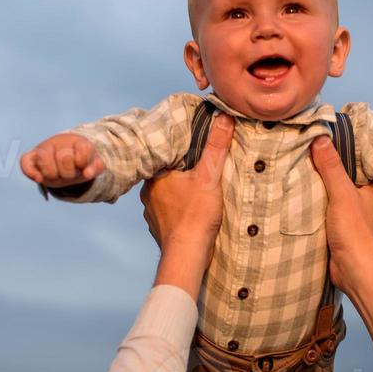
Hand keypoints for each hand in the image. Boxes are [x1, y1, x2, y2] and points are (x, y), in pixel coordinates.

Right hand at [20, 133, 105, 188]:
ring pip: (45, 159)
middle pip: (64, 159)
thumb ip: (96, 168)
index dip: (82, 163)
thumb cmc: (81, 163)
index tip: (82, 166)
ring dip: (52, 175)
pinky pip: (25, 162)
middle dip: (69, 173)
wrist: (67, 158)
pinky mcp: (32, 157)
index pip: (81, 152)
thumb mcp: (93, 165)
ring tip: (57, 176)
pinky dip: (31, 172)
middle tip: (69, 174)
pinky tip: (40, 180)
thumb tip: (87, 174)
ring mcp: (45, 148)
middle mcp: (59, 142)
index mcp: (77, 141)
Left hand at [142, 115, 233, 298]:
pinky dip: (179, 212)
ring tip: (196, 190)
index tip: (191, 148)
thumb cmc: (196, 214)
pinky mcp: (159, 229)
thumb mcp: (209, 176)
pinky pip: (168, 214)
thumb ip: (216, 146)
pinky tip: (192, 212)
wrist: (187, 254)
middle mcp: (148, 193)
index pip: (164, 154)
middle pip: (166, 174)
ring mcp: (151, 212)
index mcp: (156, 176)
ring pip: (166, 195)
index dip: (179, 150)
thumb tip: (224, 116)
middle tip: (197, 168)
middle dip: (180, 172)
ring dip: (179, 193)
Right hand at [309, 136, 372, 336]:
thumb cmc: (356, 235)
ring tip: (297, 163)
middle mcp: (366, 197)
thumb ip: (331, 167)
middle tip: (304, 145)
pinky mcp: (340, 225)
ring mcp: (353, 212)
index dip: (341, 145)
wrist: (355, 273)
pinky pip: (325, 205)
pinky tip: (298, 190)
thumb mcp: (342, 195)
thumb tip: (320, 138)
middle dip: (325, 164)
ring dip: (317, 183)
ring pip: (332, 190)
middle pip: (343, 173)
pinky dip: (314, 199)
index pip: (358, 157)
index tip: (322, 132)